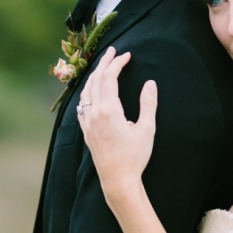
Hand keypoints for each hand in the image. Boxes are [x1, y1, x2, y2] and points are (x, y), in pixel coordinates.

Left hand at [77, 47, 157, 201]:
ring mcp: (87, 122)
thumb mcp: (147, 129)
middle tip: (113, 51)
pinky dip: (87, 91)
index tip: (126, 55)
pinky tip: (91, 92)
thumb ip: (148, 104)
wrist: (117, 180)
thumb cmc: (135, 157)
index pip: (109, 77)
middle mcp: (94, 113)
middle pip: (95, 80)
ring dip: (94, 76)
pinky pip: (82, 104)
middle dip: (104, 63)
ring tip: (102, 67)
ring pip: (86, 91)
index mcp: (109, 110)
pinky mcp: (86, 131)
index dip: (117, 63)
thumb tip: (150, 83)